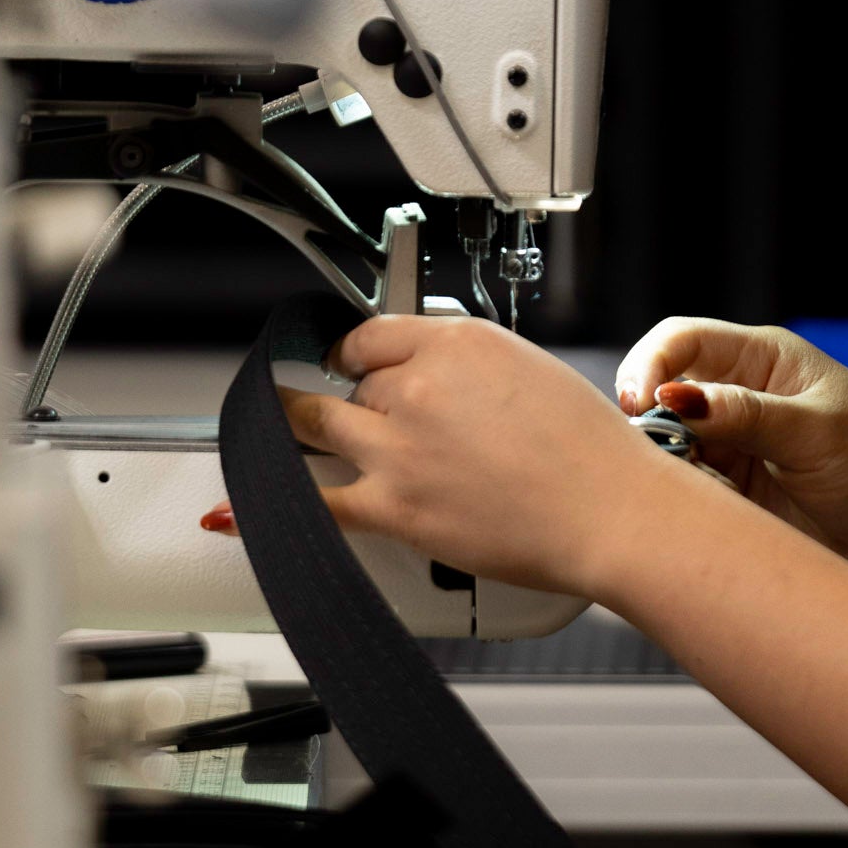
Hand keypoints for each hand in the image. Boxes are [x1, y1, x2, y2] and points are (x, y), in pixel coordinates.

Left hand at [232, 313, 684, 603]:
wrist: (612, 514)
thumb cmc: (592, 453)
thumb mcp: (533, 369)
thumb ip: (472, 368)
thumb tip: (437, 377)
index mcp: (455, 343)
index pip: (374, 333)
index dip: (358, 352)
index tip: (350, 362)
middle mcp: (416, 386)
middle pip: (349, 381)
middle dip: (343, 394)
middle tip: (327, 401)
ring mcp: (397, 447)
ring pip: (319, 426)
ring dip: (302, 428)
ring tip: (283, 428)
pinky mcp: (393, 506)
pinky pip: (315, 501)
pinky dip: (271, 503)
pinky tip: (236, 508)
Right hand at [614, 315, 847, 591]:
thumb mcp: (819, 435)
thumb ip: (746, 415)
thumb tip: (673, 397)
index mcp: (765, 362)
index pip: (682, 341)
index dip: (650, 365)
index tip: (642, 404)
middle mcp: (739, 399)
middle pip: (659, 392)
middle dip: (643, 419)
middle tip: (648, 454)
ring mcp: (731, 449)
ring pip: (663, 445)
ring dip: (659, 464)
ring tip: (677, 488)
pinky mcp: (729, 497)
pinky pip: (680, 489)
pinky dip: (674, 499)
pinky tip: (690, 511)